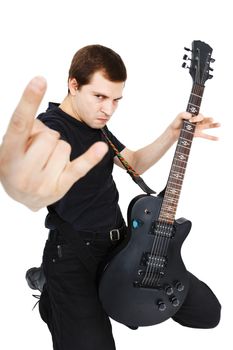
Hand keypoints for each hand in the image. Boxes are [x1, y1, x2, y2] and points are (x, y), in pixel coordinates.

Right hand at [0, 77, 107, 210]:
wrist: (23, 196)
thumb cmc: (18, 162)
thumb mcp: (13, 145)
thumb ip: (27, 129)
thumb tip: (47, 124)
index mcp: (8, 155)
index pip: (19, 124)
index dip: (29, 101)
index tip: (40, 80)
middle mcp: (23, 171)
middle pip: (50, 135)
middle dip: (47, 137)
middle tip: (38, 150)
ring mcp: (43, 182)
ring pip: (65, 146)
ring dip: (59, 149)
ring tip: (46, 162)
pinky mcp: (61, 186)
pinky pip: (79, 168)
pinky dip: (91, 157)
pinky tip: (101, 148)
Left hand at [170, 112, 220, 140]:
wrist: (174, 131)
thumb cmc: (176, 122)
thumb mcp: (179, 116)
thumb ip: (183, 114)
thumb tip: (191, 116)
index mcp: (195, 115)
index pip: (200, 116)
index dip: (197, 118)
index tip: (191, 120)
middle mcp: (198, 121)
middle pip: (205, 119)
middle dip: (207, 119)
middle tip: (209, 120)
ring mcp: (199, 127)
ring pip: (208, 125)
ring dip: (214, 125)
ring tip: (219, 124)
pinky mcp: (198, 134)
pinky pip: (206, 136)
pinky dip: (212, 137)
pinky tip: (218, 139)